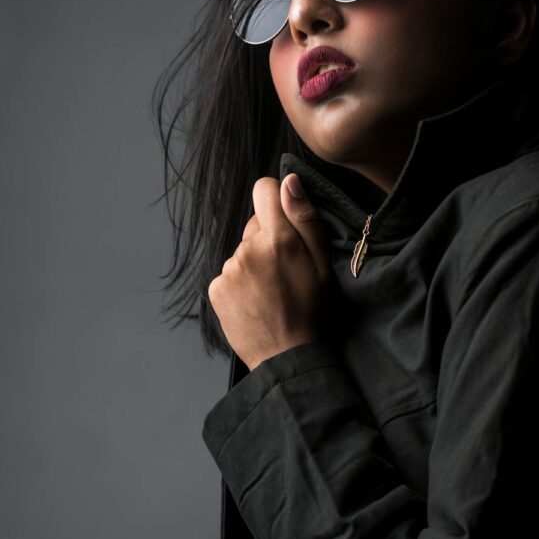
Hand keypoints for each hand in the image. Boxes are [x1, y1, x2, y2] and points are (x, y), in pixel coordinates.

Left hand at [207, 173, 335, 371]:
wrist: (288, 357)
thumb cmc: (313, 312)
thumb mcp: (323, 265)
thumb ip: (305, 219)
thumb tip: (288, 181)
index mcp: (278, 239)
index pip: (264, 190)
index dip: (276, 201)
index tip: (286, 221)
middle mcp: (247, 249)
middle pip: (255, 226)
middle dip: (269, 240)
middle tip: (287, 272)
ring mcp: (229, 270)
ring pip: (243, 251)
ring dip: (256, 264)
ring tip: (273, 292)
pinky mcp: (216, 289)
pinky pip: (230, 273)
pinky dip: (241, 283)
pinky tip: (257, 302)